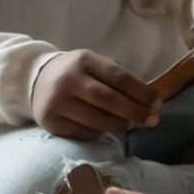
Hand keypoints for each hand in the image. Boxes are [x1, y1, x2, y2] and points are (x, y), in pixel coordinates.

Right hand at [31, 49, 160, 140]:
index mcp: (84, 60)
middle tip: (152, 119)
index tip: (157, 103)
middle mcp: (69, 80)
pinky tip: (105, 128)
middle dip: (135, 112)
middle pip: (109, 101)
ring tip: (131, 124)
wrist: (36, 80)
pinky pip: (83, 133)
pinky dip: (100, 133)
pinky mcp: (51, 123)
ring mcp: (57, 103)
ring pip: (97, 121)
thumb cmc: (77, 73)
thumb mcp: (95, 64)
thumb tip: (151, 101)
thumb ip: (119, 78)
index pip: (119, 77)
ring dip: (120, 125)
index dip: (142, 92)